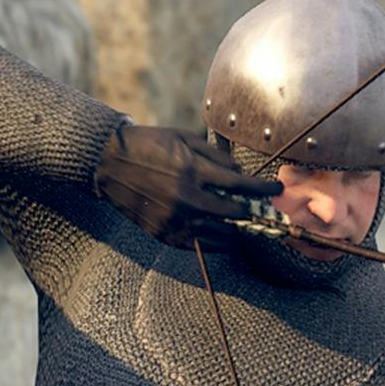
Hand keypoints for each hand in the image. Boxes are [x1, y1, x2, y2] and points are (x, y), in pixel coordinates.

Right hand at [93, 123, 280, 246]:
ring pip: (220, 235)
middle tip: (261, 210)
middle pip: (234, 213)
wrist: (108, 164)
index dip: (262, 189)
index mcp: (192, 171)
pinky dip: (214, 241)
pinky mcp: (163, 234)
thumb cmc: (149, 145)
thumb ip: (215, 156)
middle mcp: (186, 199)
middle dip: (252, 211)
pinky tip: (220, 233)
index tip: (276, 190)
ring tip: (240, 222)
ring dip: (235, 230)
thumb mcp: (184, 139)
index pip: (240, 186)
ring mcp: (174, 220)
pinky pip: (198, 246)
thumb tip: (241, 174)